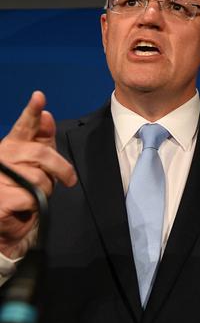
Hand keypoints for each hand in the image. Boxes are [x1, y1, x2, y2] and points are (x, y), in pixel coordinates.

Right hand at [0, 91, 75, 257]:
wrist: (7, 225)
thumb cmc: (24, 190)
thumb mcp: (37, 164)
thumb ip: (43, 140)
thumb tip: (47, 116)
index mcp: (12, 146)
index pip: (24, 126)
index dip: (32, 112)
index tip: (39, 97)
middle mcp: (2, 158)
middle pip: (42, 153)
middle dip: (61, 168)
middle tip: (69, 180)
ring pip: (40, 177)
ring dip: (46, 190)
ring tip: (34, 196)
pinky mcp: (0, 199)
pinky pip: (32, 197)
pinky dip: (35, 205)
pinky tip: (24, 208)